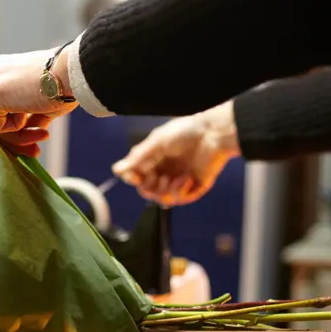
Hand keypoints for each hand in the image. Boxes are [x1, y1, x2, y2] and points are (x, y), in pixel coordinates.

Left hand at [0, 48, 77, 156]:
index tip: (39, 136)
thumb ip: (31, 115)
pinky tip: (32, 113)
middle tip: (36, 151)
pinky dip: (17, 129)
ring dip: (21, 137)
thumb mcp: (43, 102)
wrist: (69, 72)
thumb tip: (28, 131)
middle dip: (18, 136)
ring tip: (44, 135)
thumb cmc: (63, 83)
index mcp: (2, 68)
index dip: (19, 125)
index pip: (2, 105)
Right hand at [112, 102, 240, 205]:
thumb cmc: (184, 132)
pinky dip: (180, 191)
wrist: (214, 133)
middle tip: (155, 177)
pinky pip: (181, 199)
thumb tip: (116, 170)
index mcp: (154, 159)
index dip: (133, 178)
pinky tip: (186, 179)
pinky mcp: (195, 187)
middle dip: (148, 187)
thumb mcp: (156, 143)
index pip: (137, 176)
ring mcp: (179, 180)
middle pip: (147, 190)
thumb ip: (137, 158)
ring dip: (164, 191)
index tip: (133, 176)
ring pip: (162, 198)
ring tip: (172, 179)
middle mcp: (165, 170)